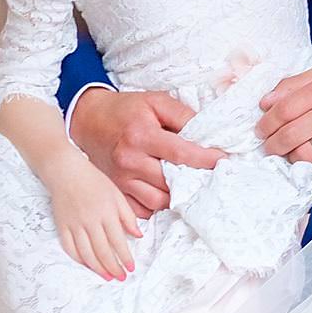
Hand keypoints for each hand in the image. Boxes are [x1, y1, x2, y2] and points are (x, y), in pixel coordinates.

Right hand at [48, 160, 144, 281]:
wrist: (66, 171)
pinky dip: (78, 259)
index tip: (131, 268)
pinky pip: (69, 248)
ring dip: (98, 268)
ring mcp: (74, 224)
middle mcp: (90, 220)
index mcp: (106, 212)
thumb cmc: (94, 181)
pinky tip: (88, 265)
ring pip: (86, 253)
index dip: (125, 257)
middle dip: (113, 267)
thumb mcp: (116, 194)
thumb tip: (138, 235)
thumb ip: (127, 215)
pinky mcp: (61, 226)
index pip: (118, 241)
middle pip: (102, 251)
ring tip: (107, 276)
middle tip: (120, 277)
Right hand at [69, 88, 224, 212]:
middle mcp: (129, 161)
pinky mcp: (116, 191)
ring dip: (177, 196)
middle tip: (210, 176)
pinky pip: (142, 211)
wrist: (88, 119)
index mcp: (141, 136)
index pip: (180, 153)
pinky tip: (167, 194)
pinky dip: (157, 206)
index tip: (223, 161)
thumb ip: (182, 114)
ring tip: (189, 186)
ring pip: (158, 201)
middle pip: (170, 181)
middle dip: (194, 180)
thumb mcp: (155, 101)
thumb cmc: (125, 110)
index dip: (205, 159)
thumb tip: (206, 132)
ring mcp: (120, 180)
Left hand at [257, 68, 311, 162]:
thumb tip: (265, 103)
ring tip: (289, 154)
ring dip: (290, 157)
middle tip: (269, 147)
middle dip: (272, 145)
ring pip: (304, 153)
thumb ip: (291, 85)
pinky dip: (311, 165)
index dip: (266, 123)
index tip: (261, 130)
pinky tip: (310, 159)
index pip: (283, 109)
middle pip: (290, 134)